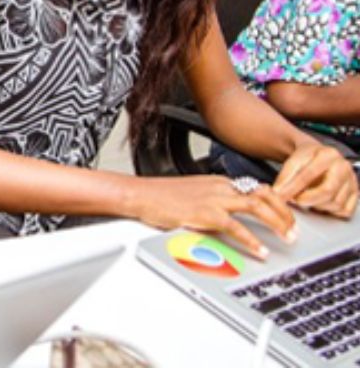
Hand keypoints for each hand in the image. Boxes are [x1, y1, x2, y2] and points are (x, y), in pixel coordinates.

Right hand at [130, 175, 295, 258]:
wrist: (140, 194)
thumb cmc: (160, 196)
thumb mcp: (193, 195)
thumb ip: (213, 204)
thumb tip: (227, 221)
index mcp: (219, 182)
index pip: (258, 188)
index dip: (278, 202)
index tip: (287, 215)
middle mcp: (221, 186)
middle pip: (265, 194)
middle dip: (285, 212)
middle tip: (294, 229)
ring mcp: (214, 198)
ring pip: (258, 206)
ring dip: (278, 222)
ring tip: (288, 238)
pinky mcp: (204, 213)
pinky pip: (236, 227)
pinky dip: (252, 240)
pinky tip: (260, 251)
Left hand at [273, 142, 357, 217]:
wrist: (320, 156)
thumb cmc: (307, 158)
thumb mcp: (294, 160)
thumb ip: (286, 175)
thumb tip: (278, 192)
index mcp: (328, 155)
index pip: (309, 174)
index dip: (292, 188)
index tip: (281, 196)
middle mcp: (343, 167)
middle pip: (327, 191)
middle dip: (308, 199)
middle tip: (296, 200)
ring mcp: (352, 181)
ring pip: (336, 203)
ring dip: (317, 205)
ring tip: (307, 198)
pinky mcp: (356, 194)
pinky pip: (344, 211)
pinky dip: (330, 211)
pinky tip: (320, 202)